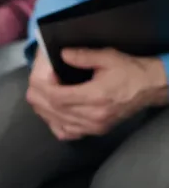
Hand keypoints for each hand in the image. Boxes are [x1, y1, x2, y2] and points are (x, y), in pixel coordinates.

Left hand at [26, 44, 168, 140]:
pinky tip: (52, 111)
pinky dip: (54, 122)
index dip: (43, 86)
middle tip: (38, 81)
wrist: (149, 87)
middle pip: (51, 110)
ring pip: (55, 122)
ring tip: (42, 93)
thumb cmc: (130, 72)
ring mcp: (93, 126)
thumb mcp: (108, 57)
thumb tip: (62, 54)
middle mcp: (93, 115)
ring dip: (43, 108)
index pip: (56, 97)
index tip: (41, 75)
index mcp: (96, 96)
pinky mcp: (94, 131)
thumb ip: (83, 56)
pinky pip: (65, 132)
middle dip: (38, 95)